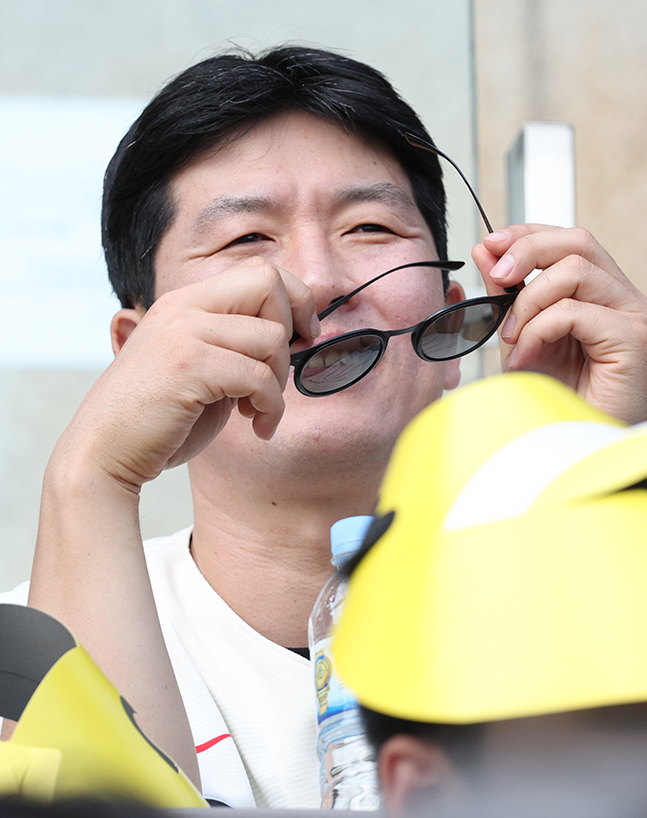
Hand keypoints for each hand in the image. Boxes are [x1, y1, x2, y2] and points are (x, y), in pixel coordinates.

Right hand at [57, 257, 318, 489]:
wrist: (104, 453)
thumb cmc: (158, 420)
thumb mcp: (200, 367)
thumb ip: (235, 344)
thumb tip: (295, 332)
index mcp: (185, 303)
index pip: (259, 270)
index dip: (294, 300)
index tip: (301, 337)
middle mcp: (183, 308)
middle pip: (268, 282)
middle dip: (293, 328)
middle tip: (281, 373)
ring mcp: (183, 333)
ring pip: (271, 337)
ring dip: (278, 382)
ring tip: (258, 410)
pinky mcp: (188, 367)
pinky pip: (259, 376)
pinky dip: (270, 407)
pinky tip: (256, 426)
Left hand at [472, 224, 646, 423]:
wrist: (575, 442)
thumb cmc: (558, 397)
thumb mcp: (522, 336)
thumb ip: (507, 294)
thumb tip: (486, 251)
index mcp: (600, 293)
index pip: (569, 240)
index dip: (527, 234)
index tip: (490, 244)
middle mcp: (621, 298)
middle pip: (577, 242)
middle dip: (526, 250)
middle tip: (496, 274)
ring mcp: (632, 316)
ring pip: (574, 272)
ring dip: (528, 303)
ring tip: (513, 339)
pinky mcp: (631, 339)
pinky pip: (572, 313)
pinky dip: (537, 331)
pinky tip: (527, 356)